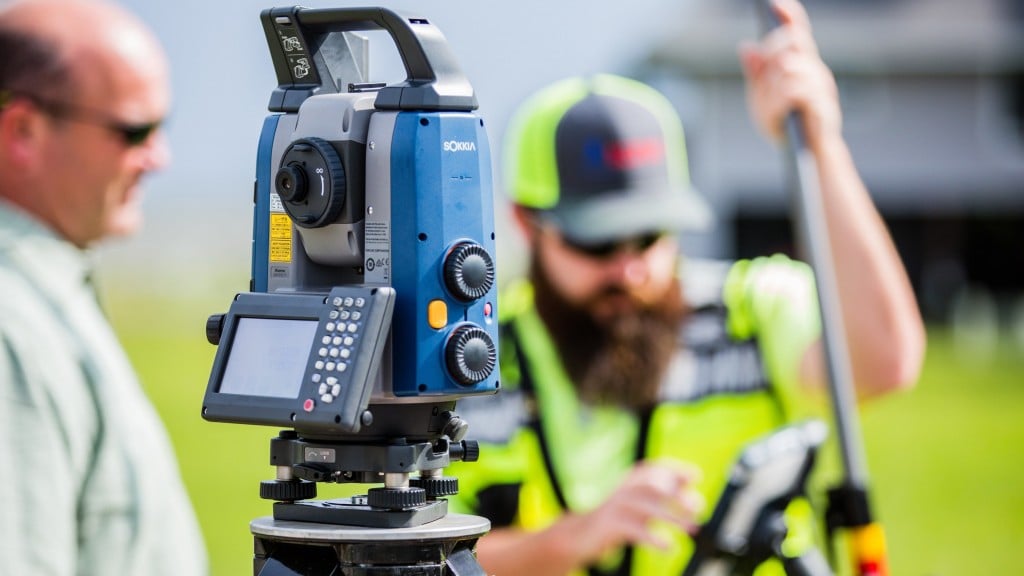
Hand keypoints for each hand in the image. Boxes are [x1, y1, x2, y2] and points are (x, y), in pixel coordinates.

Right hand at [563, 460, 704, 562]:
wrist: (580, 535)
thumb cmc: (618, 520)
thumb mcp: (641, 507)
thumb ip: (664, 502)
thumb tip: (696, 501)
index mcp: (630, 481)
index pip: (654, 468)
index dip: (675, 470)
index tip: (695, 477)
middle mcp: (623, 489)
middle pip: (652, 485)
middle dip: (677, 494)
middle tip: (697, 509)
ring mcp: (615, 506)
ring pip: (646, 507)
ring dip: (672, 517)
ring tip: (691, 529)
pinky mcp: (609, 525)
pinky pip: (634, 529)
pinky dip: (653, 537)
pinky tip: (668, 546)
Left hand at [739, 0, 840, 149]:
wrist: (805, 155)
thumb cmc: (784, 123)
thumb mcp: (761, 97)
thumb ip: (756, 73)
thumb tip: (745, 46)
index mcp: (801, 64)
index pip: (797, 31)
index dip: (789, 15)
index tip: (774, 3)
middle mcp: (815, 70)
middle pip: (790, 43)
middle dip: (771, 54)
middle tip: (765, 79)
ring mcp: (822, 86)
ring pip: (789, 67)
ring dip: (773, 86)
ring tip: (772, 106)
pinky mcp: (824, 106)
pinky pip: (794, 91)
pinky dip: (780, 101)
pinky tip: (779, 111)